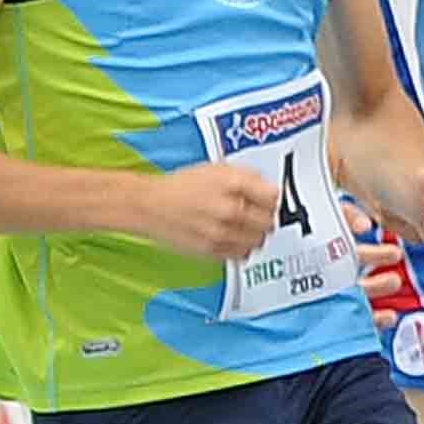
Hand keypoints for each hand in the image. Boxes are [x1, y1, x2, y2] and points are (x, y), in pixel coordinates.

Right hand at [134, 160, 281, 263]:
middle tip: (257, 214)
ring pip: (258, 241)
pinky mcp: (212, 251)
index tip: (266, 199)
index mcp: (233, 184)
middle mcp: (230, 209)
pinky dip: (242, 247)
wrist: (150, 205)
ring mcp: (221, 232)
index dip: (271, 198)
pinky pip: (241, 254)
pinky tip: (233, 237)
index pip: (274, 197)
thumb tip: (268, 189)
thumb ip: (246, 177)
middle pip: (269, 221)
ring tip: (244, 227)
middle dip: (265, 217)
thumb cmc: (181, 186)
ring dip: (255, 234)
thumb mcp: (216, 169)